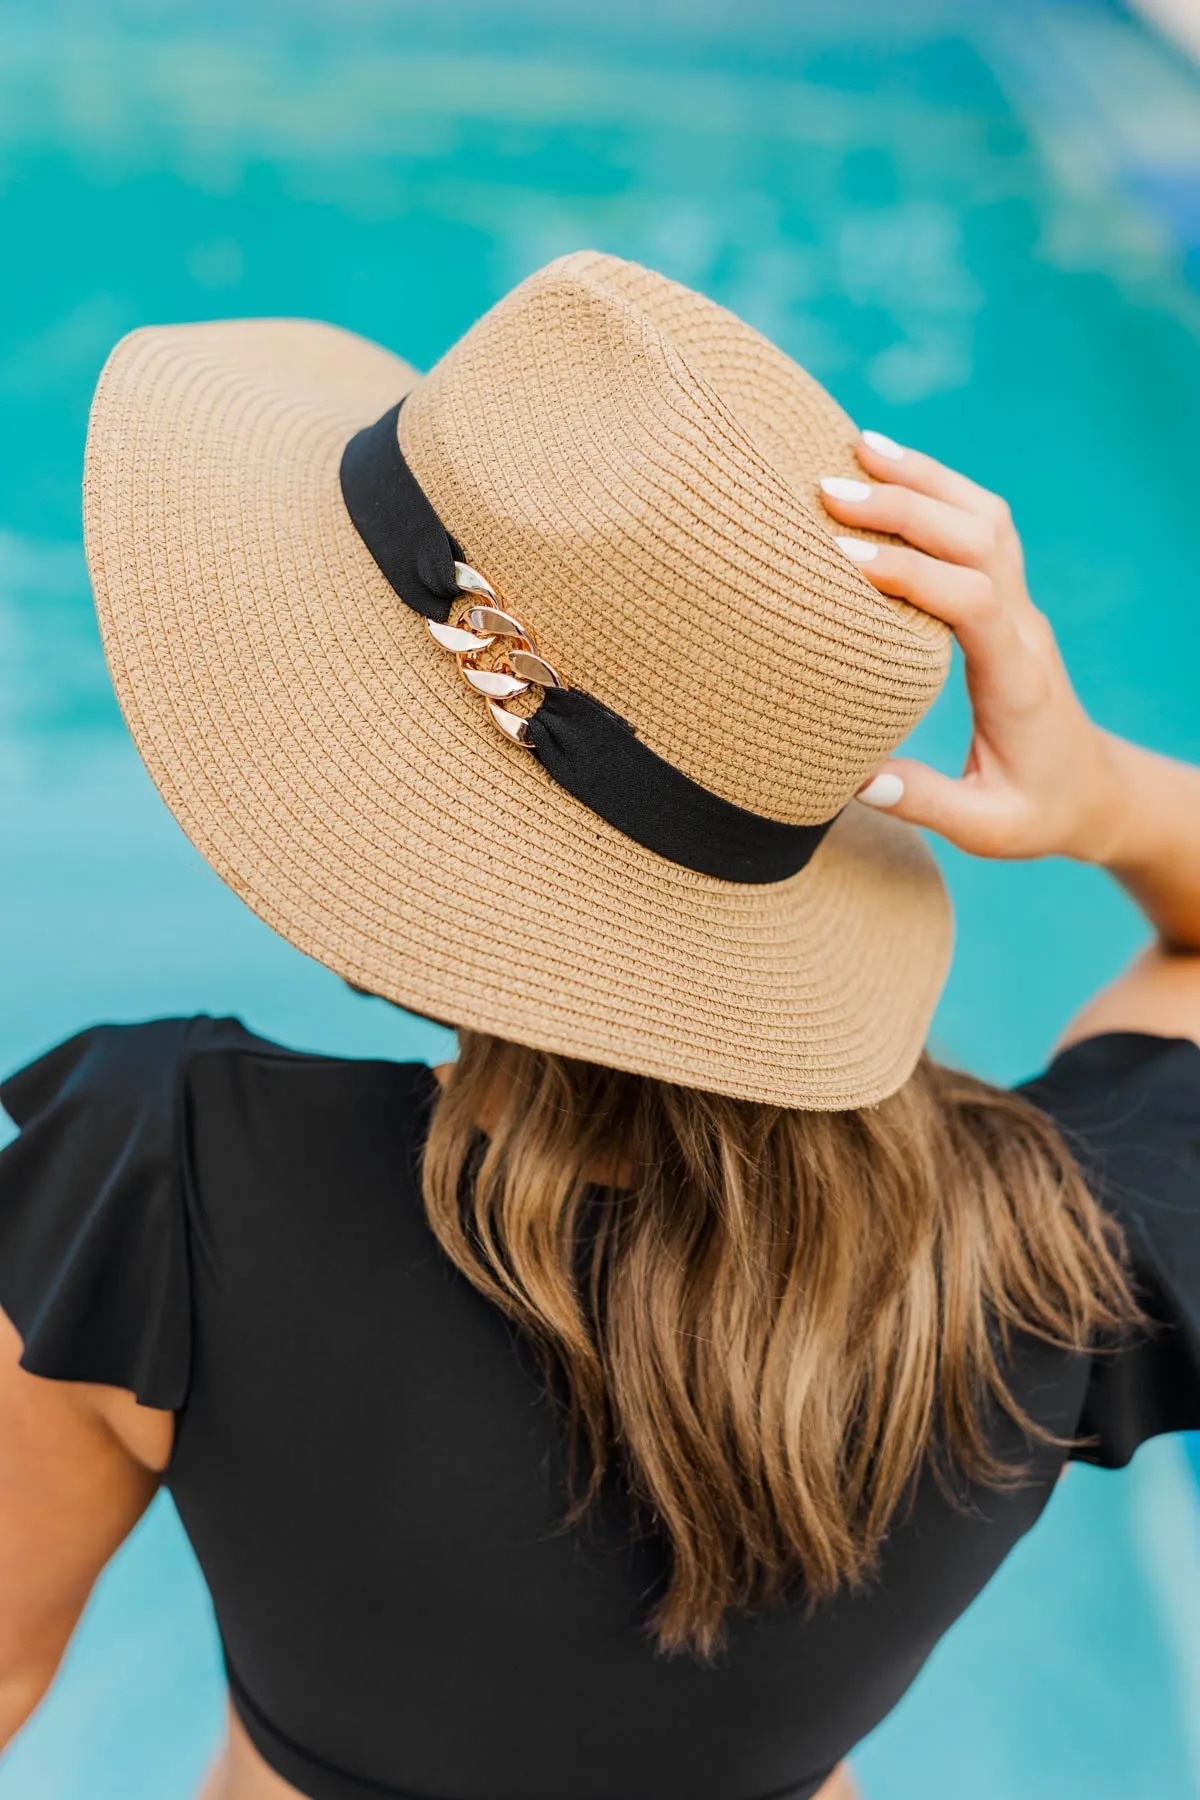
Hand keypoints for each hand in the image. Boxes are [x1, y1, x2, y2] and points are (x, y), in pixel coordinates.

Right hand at [818, 430, 1120, 862]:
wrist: (1095, 790)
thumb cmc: (1036, 810)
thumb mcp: (988, 829)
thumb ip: (926, 802)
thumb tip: (859, 778)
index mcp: (1018, 681)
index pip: (973, 603)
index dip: (912, 573)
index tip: (845, 558)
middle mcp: (1024, 629)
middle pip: (978, 539)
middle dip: (906, 506)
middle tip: (826, 491)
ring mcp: (1021, 606)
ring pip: (985, 517)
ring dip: (924, 477)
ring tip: (857, 449)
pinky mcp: (1008, 599)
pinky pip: (982, 525)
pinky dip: (937, 487)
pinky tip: (891, 470)